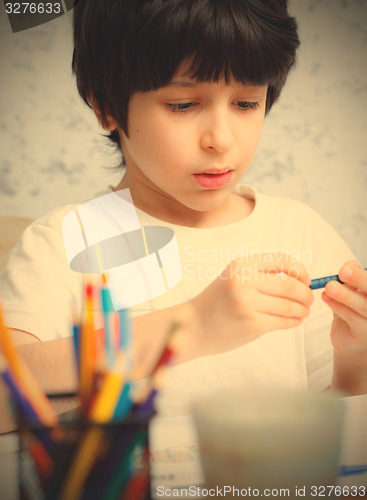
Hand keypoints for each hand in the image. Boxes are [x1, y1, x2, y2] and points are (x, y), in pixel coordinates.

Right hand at [191, 253, 313, 352]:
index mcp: (241, 265)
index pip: (283, 260)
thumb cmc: (218, 302)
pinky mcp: (252, 323)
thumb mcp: (234, 277)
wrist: (194, 326)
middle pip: (291, 285)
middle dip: (306, 294)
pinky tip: (294, 321)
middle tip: (309, 301)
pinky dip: (294, 321)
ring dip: (302, 310)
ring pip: (290, 305)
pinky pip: (284, 321)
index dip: (301, 271)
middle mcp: (244, 280)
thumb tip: (300, 278)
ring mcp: (247, 302)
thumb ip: (261, 274)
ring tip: (303, 312)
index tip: (305, 281)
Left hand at [323, 261, 366, 352]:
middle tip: (343, 272)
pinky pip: (352, 318)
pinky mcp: (365, 334)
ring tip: (330, 287)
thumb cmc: (352, 311)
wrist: (349, 339)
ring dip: (345, 295)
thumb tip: (348, 267)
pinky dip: (338, 307)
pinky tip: (327, 299)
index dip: (361, 274)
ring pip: (364, 306)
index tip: (345, 268)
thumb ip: (352, 277)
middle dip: (359, 279)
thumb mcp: (352, 290)